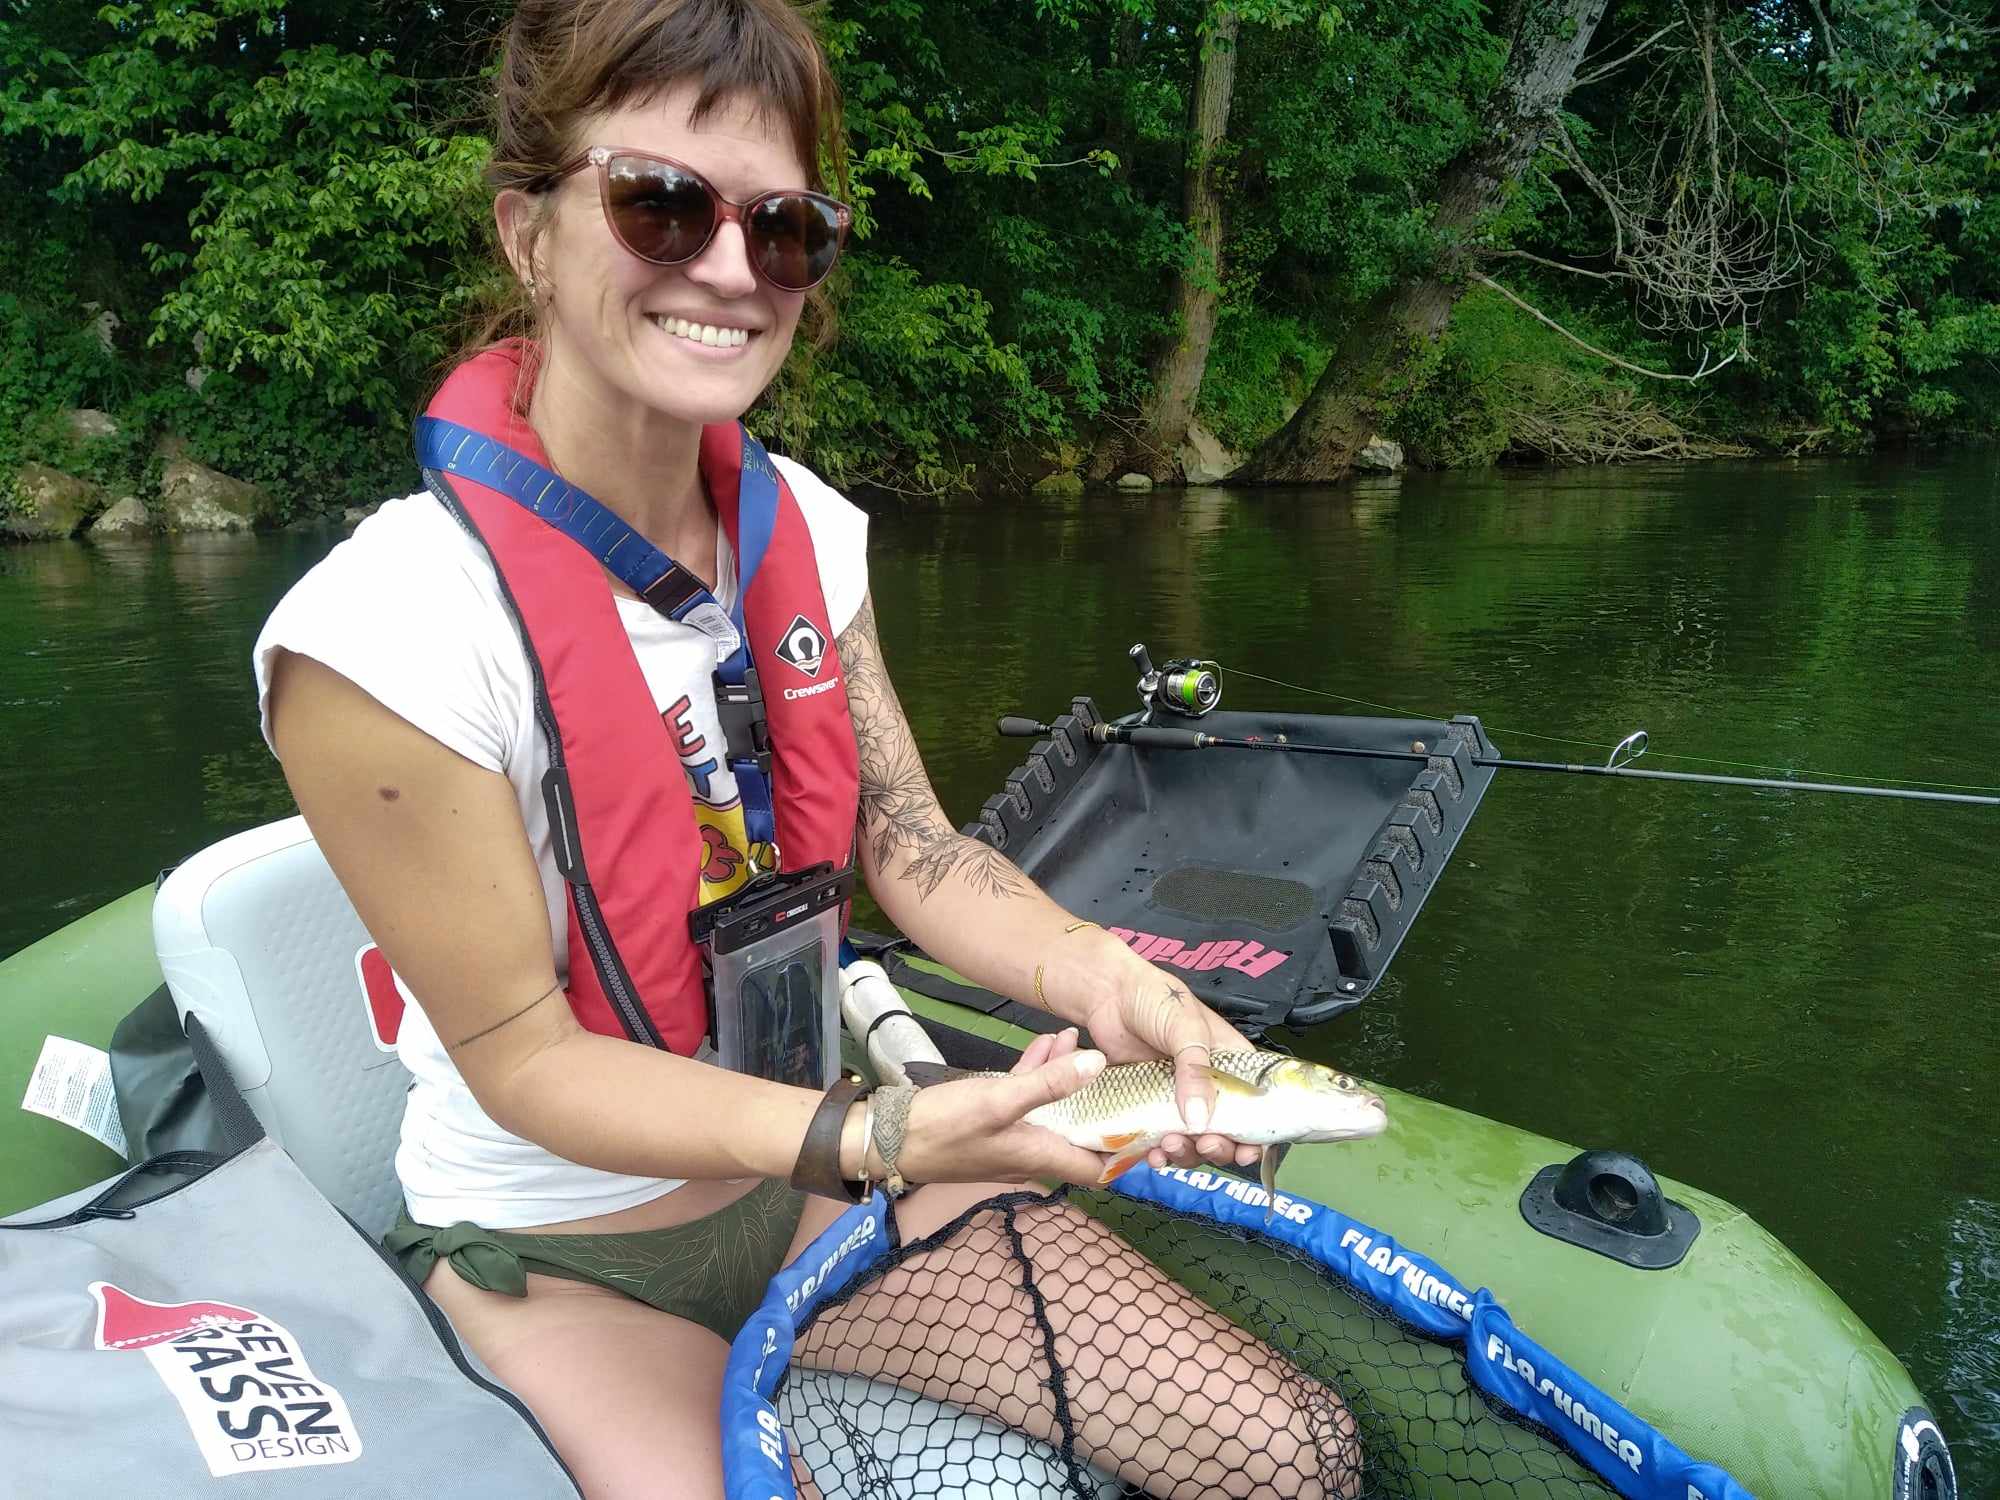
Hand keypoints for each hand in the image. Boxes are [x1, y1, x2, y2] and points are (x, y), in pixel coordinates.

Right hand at [897, 1028, 1114, 1187]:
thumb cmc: (946, 1127)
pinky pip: (1026, 1100)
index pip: (1100, 1168)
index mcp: (1043, 1156)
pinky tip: (1046, 1044)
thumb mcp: (1000, 1100)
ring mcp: (1012, 1138)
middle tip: (1121, 1067)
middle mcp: (1033, 1154)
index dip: (1128, 1151)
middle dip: (1101, 1099)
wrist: (888, 1139)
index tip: (1149, 1120)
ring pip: (1054, 1110)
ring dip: (1067, 1078)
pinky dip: (1038, 1075)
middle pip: (1081, 1133)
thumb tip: (1099, 1064)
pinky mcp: (991, 1123)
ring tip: (1078, 1039)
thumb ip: (1049, 1084)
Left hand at [1072, 942, 1259, 1173]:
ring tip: (1170, 1146)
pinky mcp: (1148, 1107)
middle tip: (1205, 1145)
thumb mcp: (1185, 1027)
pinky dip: (1160, 1152)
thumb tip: (1200, 1122)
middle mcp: (1209, 1087)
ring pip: (1193, 1140)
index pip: (1254, 1106)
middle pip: (1226, 1131)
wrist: (1107, 994)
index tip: (1248, 1153)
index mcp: (1230, 1064)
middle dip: (1219, 1147)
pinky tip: (1152, 1154)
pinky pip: (1159, 1139)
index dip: (1255, 1133)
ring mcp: (1178, 1099)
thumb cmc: (1155, 998)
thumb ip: (1195, 1072)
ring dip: (1187, 1152)